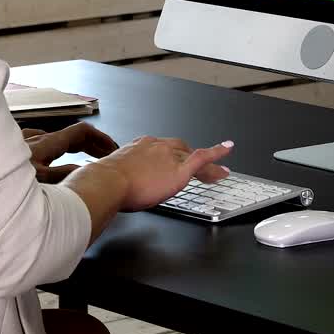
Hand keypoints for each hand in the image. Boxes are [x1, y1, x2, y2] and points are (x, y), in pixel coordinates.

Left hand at [23, 123, 119, 182]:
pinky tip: (52, 153)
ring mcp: (26, 141)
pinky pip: (40, 141)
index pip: (82, 131)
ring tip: (85, 156)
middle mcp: (38, 138)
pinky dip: (55, 147)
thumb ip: (66, 173)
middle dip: (92, 144)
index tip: (112, 147)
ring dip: (74, 146)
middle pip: (72, 135)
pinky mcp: (15, 149)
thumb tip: (87, 169)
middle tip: (106, 156)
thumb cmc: (5, 179)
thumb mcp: (42, 180)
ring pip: (56, 138)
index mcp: (48, 143)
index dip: (100, 138)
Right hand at [92, 136, 232, 210]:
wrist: (108, 182)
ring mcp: (169, 157)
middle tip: (204, 168)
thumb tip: (123, 187)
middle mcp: (157, 147)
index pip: (163, 150)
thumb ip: (124, 177)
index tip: (176, 161)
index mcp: (141, 146)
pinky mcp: (179, 170)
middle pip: (182, 150)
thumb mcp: (115, 174)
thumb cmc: (106, 182)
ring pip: (194, 157)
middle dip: (194, 158)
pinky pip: (202, 158)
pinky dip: (216, 153)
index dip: (173, 156)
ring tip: (220, 172)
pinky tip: (227, 151)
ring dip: (209, 163)